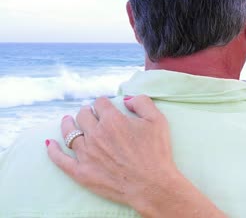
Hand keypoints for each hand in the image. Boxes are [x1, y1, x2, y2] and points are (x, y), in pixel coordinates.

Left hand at [47, 95, 225, 217]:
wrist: (152, 185)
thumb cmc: (157, 153)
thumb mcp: (158, 120)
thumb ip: (142, 102)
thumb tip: (126, 99)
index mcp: (112, 120)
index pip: (101, 103)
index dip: (104, 103)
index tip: (106, 107)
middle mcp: (95, 134)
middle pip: (83, 115)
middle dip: (87, 112)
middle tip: (91, 114)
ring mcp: (86, 154)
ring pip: (69, 133)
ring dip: (68, 124)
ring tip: (68, 121)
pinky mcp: (81, 172)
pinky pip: (60, 159)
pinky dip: (52, 150)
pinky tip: (49, 144)